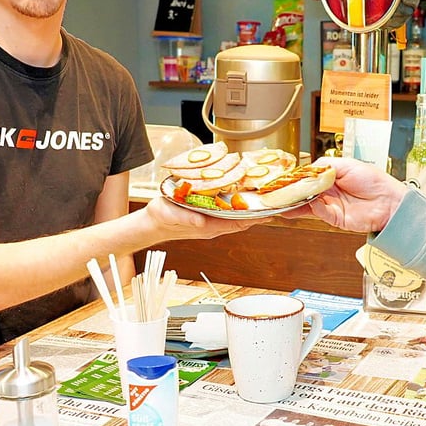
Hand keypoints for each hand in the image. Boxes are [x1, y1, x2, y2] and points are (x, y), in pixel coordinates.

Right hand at [144, 196, 270, 237]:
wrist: (151, 225)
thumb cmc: (160, 218)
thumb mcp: (170, 215)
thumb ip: (186, 218)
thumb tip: (201, 221)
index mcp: (208, 227)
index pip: (237, 223)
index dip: (254, 219)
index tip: (269, 212)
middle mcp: (213, 227)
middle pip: (242, 222)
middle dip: (258, 214)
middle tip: (274, 202)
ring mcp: (211, 224)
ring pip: (236, 219)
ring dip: (250, 211)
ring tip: (265, 200)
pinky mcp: (207, 218)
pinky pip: (227, 214)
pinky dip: (238, 208)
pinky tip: (243, 199)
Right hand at [281, 157, 406, 233]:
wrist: (390, 201)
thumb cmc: (373, 180)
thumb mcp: (347, 165)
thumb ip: (325, 166)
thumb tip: (307, 169)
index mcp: (331, 177)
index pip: (308, 178)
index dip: (295, 179)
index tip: (283, 179)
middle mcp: (328, 191)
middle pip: (304, 193)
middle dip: (291, 193)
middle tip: (276, 192)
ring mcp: (331, 205)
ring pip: (308, 205)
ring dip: (296, 204)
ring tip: (282, 202)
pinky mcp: (336, 219)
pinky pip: (320, 213)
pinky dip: (314, 208)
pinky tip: (310, 203)